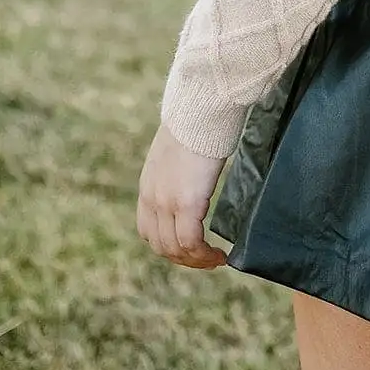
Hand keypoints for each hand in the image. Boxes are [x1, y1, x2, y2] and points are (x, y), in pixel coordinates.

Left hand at [136, 120, 230, 268]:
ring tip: (215, 259)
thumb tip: (196, 174)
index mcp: (148, 185)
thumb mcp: (178, 151)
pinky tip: (220, 254)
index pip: (148, 230)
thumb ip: (179, 170)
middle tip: (207, 259)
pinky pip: (191, 243)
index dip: (169, 245)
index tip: (192, 247)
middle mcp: (151, 198)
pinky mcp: (187, 203)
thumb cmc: (198, 122)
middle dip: (183, 258)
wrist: (200, 108)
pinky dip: (205, 256)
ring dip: (195, 261)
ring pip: (175, 249)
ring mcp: (167, 202)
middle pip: (160, 245)